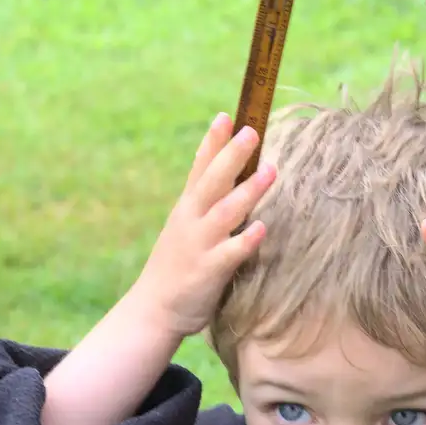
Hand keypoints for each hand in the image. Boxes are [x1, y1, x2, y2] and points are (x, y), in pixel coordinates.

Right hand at [133, 114, 275, 339]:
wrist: (154, 310)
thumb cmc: (178, 267)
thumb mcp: (188, 228)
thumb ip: (209, 206)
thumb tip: (236, 182)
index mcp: (188, 208)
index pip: (200, 167)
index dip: (212, 142)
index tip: (226, 115)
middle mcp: (192, 220)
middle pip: (213, 181)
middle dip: (231, 155)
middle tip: (251, 131)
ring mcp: (199, 245)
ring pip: (225, 212)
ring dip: (248, 191)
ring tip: (271, 170)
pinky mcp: (208, 271)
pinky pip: (230, 253)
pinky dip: (246, 240)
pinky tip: (262, 228)